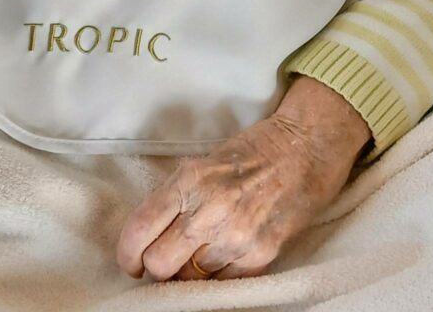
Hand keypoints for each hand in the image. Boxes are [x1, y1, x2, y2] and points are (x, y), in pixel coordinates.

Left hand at [115, 75, 370, 281]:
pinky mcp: (261, 255)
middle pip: (159, 265)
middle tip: (166, 261)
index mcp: (189, 181)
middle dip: (157, 268)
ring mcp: (236, 236)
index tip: (132, 261)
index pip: (140, 230)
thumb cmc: (252, 152)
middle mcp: (209, 210)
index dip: (127, 254)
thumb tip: (152, 238)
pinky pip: (224, 284)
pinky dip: (218, 277)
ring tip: (201, 254)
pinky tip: (223, 258)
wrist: (305, 148)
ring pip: (191, 280)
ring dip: (190, 273)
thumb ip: (176, 198)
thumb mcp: (203, 163)